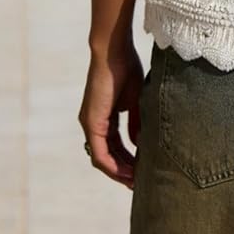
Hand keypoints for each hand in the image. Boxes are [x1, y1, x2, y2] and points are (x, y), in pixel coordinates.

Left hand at [78, 43, 143, 188]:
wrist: (114, 51)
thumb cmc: (126, 68)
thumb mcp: (136, 100)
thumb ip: (136, 122)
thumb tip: (140, 143)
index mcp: (104, 116)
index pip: (114, 145)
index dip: (128, 159)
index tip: (143, 168)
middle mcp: (93, 123)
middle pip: (108, 155)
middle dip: (124, 170)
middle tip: (140, 182)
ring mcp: (90, 124)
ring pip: (102, 158)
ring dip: (118, 172)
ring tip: (135, 181)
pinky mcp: (91, 122)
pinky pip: (99, 153)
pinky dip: (112, 165)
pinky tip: (126, 173)